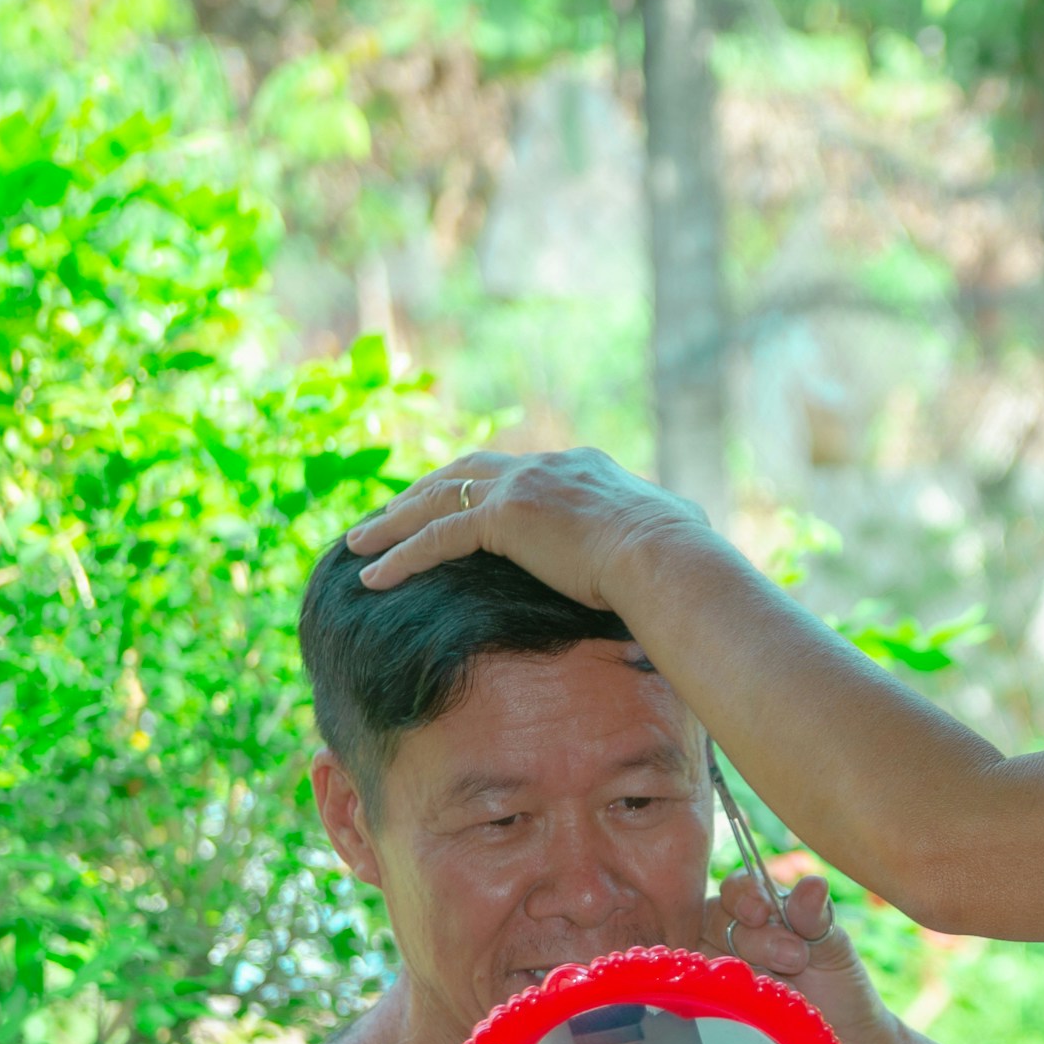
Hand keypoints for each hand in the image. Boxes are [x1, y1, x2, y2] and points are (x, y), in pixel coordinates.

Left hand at [345, 447, 701, 607]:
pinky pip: (437, 538)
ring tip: (359, 542)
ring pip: (437, 499)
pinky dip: (400, 555)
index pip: (514, 470)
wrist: (669, 557)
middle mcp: (545, 466)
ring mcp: (522, 486)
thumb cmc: (682, 558)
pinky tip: (372, 577)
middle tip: (387, 514)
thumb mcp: (670, 533)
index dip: (477, 485)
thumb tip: (685, 542)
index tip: (453, 502)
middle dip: (421, 493)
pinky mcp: (506, 518)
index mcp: (580, 468)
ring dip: (393, 522)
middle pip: (464, 472)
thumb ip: (656, 532)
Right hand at [708, 872, 899, 1043]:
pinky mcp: (710, 1010)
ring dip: (745, 967)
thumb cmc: (839, 988)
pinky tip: (753, 1005)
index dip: (744, 894)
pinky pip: (700, 996)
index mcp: (758, 912)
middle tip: (795, 958)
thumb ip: (816, 916)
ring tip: (786, 986)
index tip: (764, 909)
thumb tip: (813, 883)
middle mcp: (728, 938)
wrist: (848, 1043)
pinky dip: (725, 996)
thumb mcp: (833, 948)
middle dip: (755, 936)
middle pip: (715, 919)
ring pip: (706, 956)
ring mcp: (716, 973)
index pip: (736, 888)